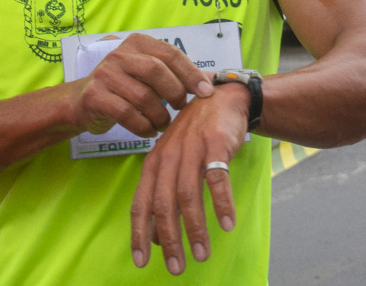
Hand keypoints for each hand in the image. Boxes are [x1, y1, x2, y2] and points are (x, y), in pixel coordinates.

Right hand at [72, 33, 213, 137]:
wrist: (82, 101)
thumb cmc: (124, 87)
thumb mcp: (146, 74)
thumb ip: (174, 74)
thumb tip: (211, 81)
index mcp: (137, 43)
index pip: (170, 53)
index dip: (191, 73)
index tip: (206, 92)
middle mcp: (119, 54)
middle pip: (156, 71)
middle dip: (175, 93)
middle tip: (181, 108)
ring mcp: (105, 74)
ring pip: (143, 96)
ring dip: (160, 115)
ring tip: (164, 124)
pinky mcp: (95, 96)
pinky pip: (127, 114)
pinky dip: (144, 126)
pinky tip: (150, 131)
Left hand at [130, 82, 250, 274]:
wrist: (221, 98)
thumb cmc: (194, 136)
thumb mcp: (172, 161)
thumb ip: (163, 194)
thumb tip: (156, 237)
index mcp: (154, 163)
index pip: (141, 202)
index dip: (139, 233)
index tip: (140, 261)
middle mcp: (168, 157)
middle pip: (163, 204)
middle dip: (168, 239)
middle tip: (176, 267)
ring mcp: (191, 150)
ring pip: (188, 195)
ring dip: (194, 228)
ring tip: (202, 254)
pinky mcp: (215, 144)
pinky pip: (217, 179)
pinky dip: (221, 204)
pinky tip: (227, 224)